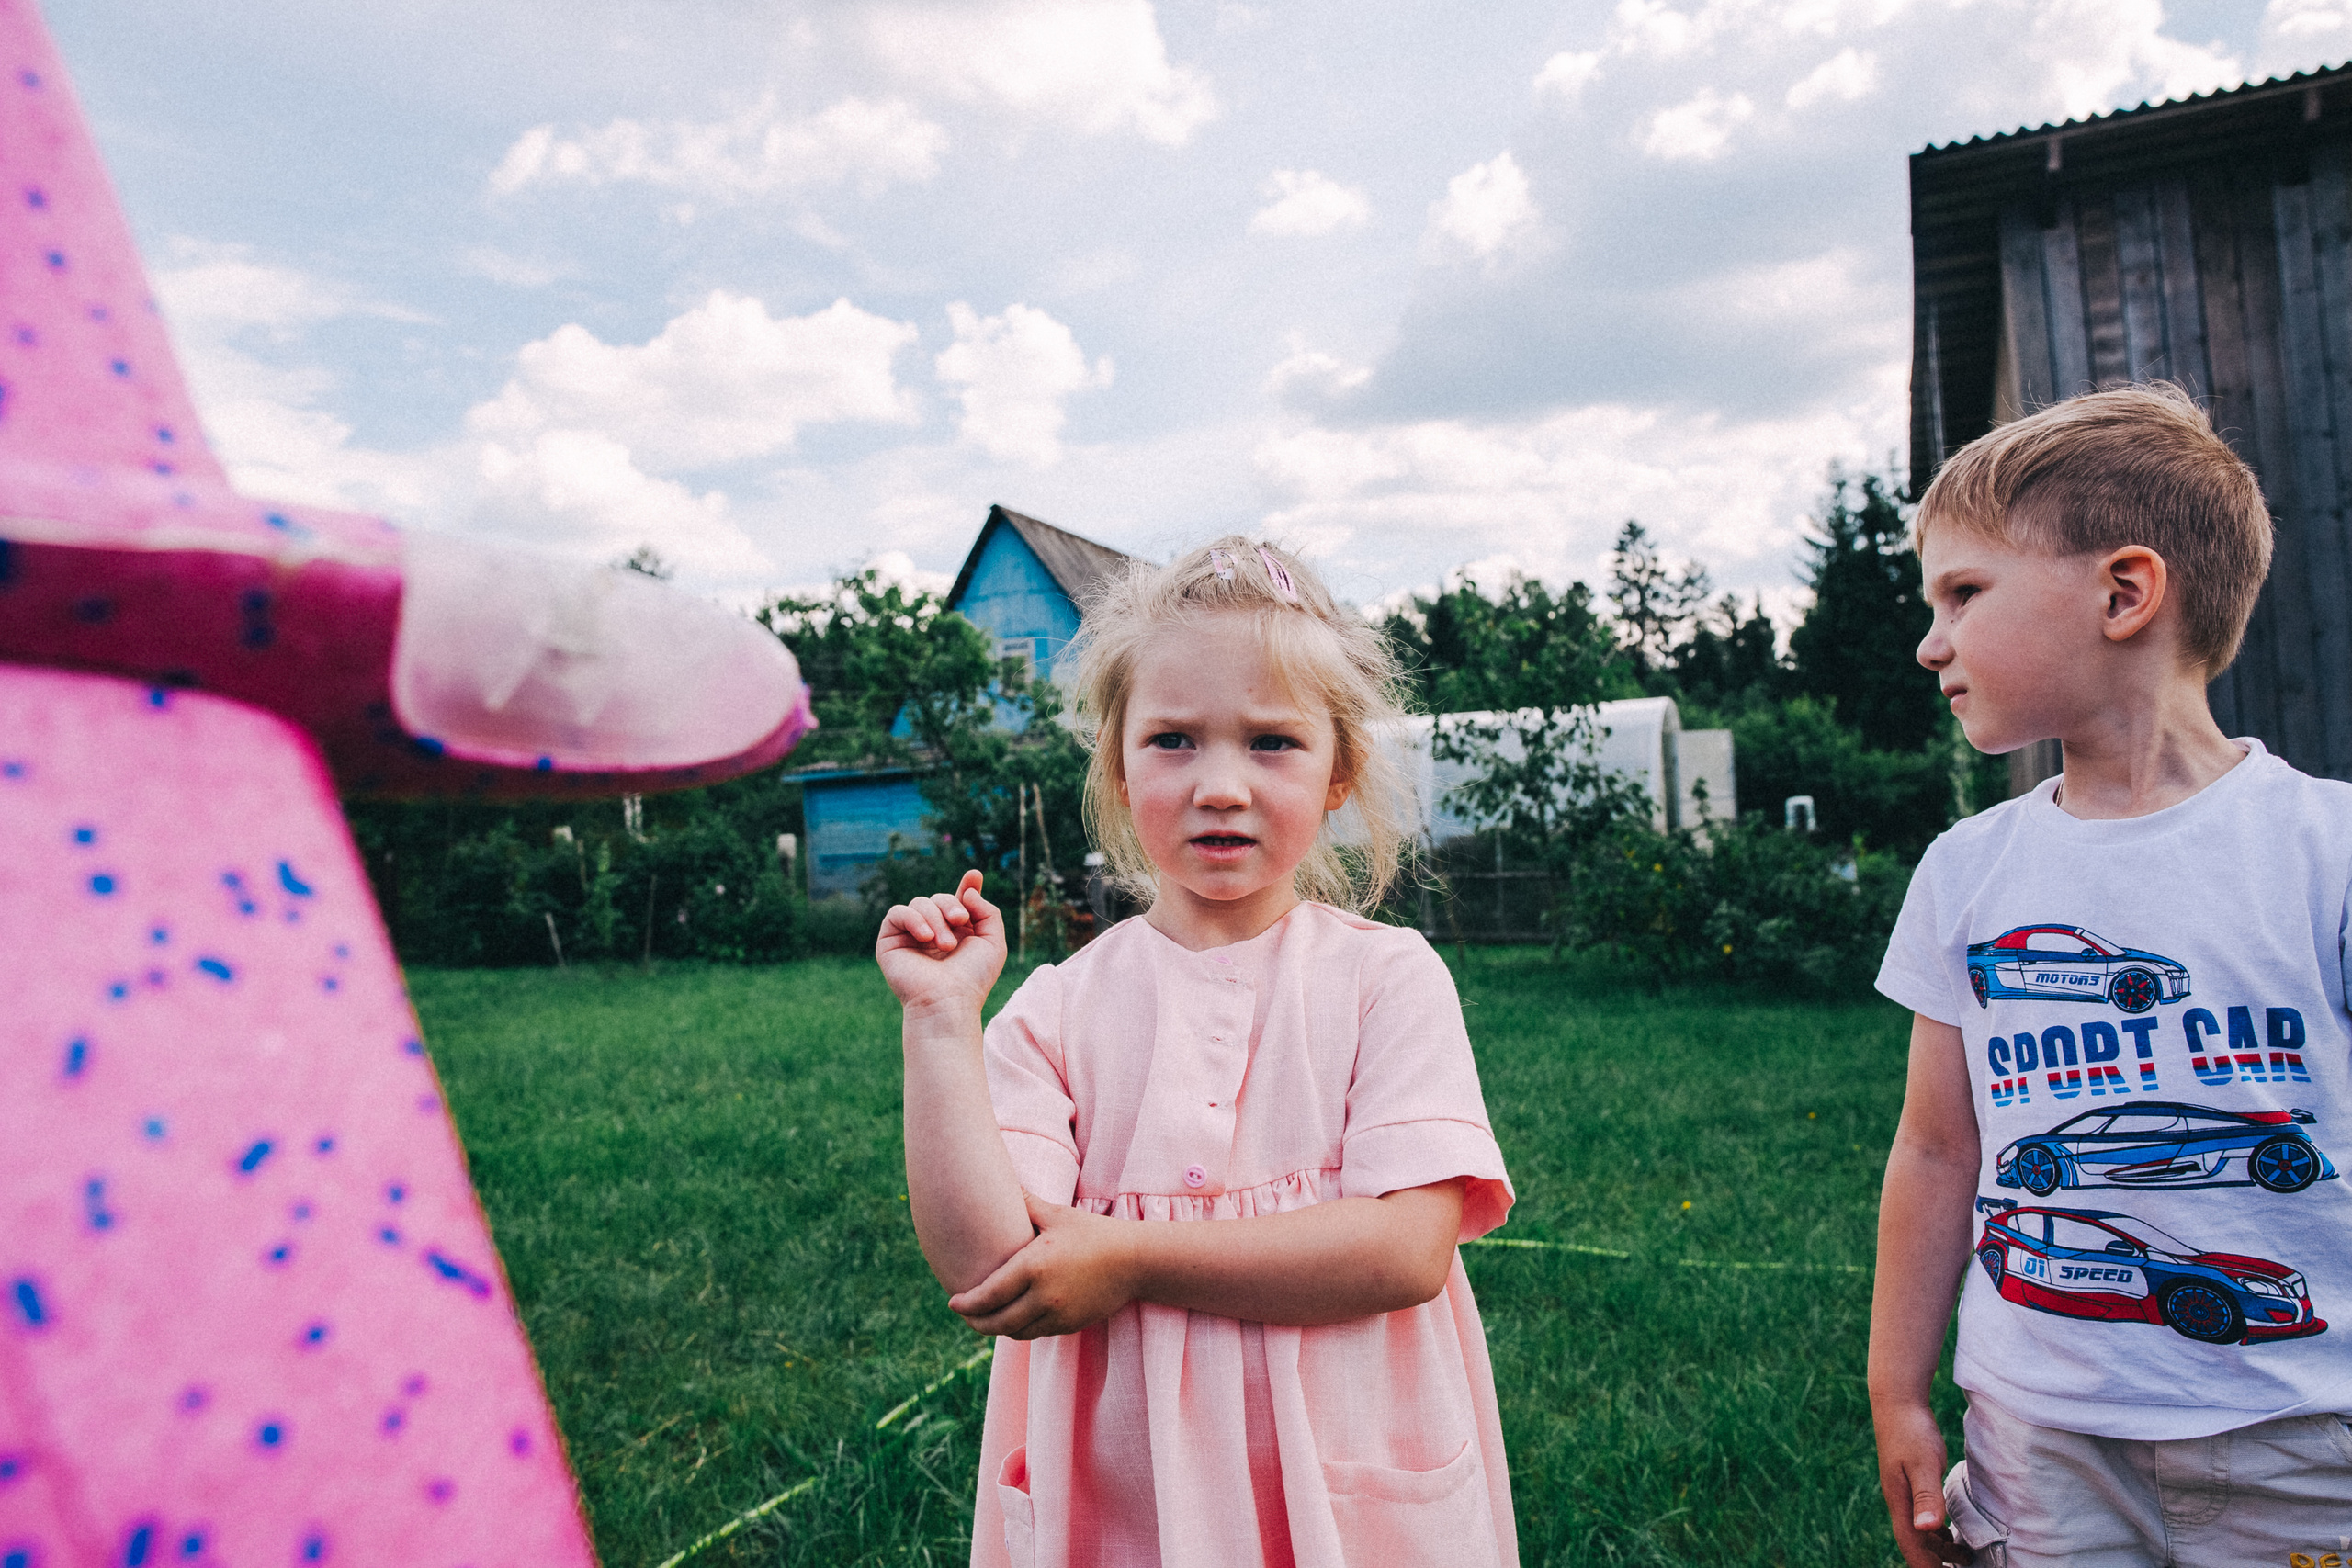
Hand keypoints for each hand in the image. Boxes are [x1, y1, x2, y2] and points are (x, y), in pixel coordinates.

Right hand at [876, 870, 1005, 1016]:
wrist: (949, 1001)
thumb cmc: (973, 978)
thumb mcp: (992, 941)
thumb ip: (987, 910)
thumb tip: (967, 889)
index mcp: (956, 932)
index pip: (957, 902)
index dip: (967, 887)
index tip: (974, 875)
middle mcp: (932, 932)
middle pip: (940, 898)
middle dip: (952, 906)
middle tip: (962, 922)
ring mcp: (910, 936)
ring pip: (920, 903)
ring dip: (936, 919)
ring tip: (945, 946)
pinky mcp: (890, 941)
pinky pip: (898, 913)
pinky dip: (914, 919)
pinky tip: (926, 937)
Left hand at [948, 1191, 1137, 1338]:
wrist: (1134, 1261)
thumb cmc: (1093, 1233)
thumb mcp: (1057, 1215)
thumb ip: (1026, 1203)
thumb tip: (1003, 1181)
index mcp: (1034, 1267)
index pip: (989, 1295)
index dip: (967, 1303)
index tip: (953, 1302)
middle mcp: (1043, 1296)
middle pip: (997, 1321)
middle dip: (975, 1321)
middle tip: (964, 1314)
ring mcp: (1057, 1315)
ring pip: (1015, 1332)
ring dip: (997, 1328)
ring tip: (985, 1318)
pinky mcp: (1069, 1325)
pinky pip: (1036, 1333)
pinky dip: (1020, 1329)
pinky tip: (1014, 1319)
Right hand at [1874, 1400, 1970, 1566]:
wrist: (1897, 1402)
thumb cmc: (1911, 1431)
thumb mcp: (1923, 1463)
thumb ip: (1926, 1496)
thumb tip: (1927, 1529)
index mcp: (1900, 1501)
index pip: (1912, 1545)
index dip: (1927, 1567)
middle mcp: (1899, 1501)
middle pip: (1915, 1542)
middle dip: (1934, 1561)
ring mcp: (1903, 1492)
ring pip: (1918, 1531)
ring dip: (1937, 1548)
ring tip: (1962, 1559)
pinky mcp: (1910, 1483)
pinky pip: (1922, 1516)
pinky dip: (1936, 1531)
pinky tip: (1949, 1531)